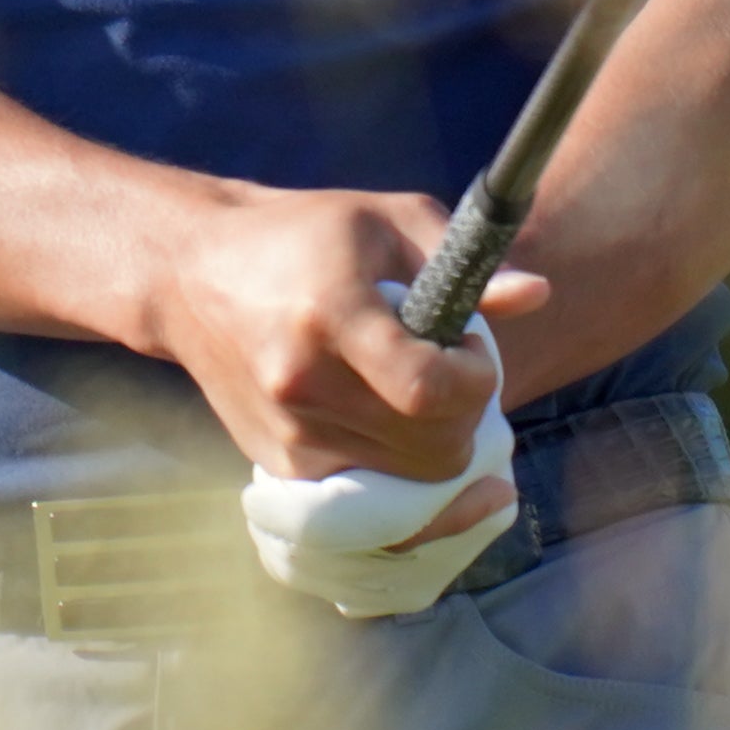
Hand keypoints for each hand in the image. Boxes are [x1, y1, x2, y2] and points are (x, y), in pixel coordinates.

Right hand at [140, 183, 547, 491]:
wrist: (192, 274)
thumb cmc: (303, 235)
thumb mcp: (385, 221)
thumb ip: (464, 264)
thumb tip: (537, 294)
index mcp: (331, 316)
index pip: (429, 390)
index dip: (476, 378)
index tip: (469, 349)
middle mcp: (304, 386)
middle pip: (431, 450)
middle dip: (467, 417)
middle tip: (452, 373)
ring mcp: (289, 437)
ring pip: (410, 487)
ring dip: (438, 447)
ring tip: (420, 396)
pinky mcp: (281, 469)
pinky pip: (373, 509)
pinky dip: (404, 482)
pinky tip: (407, 438)